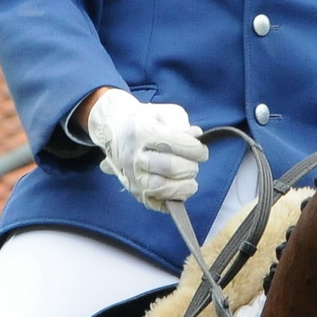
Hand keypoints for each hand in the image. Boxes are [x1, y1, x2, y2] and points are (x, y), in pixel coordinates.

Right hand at [86, 90, 207, 211]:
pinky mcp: (134, 191)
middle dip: (190, 167)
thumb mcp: (164, 113)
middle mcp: (135, 155)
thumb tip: (196, 136)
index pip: (175, 144)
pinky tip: (178, 190)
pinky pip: (155, 203)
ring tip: (189, 181)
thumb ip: (181, 124)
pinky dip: (171, 200)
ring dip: (183, 186)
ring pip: (162, 188)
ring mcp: (132, 175)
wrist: (115, 130)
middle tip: (193, 164)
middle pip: (170, 167)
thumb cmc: (146, 121)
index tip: (201, 150)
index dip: (196, 149)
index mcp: (142, 132)